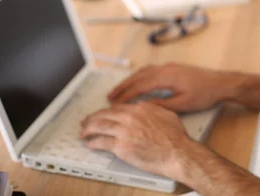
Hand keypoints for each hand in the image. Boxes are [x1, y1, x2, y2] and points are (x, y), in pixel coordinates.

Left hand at [80, 102, 197, 179]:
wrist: (177, 152)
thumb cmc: (175, 137)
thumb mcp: (166, 114)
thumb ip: (153, 109)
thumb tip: (146, 108)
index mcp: (141, 108)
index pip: (117, 107)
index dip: (107, 111)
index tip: (102, 114)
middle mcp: (130, 117)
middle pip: (104, 114)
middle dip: (92, 118)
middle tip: (86, 121)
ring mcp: (124, 131)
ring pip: (99, 126)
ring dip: (88, 129)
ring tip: (83, 132)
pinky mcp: (121, 146)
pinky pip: (101, 142)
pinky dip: (93, 142)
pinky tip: (90, 143)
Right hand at [108, 63, 234, 112]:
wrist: (221, 83)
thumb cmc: (205, 94)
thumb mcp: (182, 104)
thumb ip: (161, 105)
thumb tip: (144, 107)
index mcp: (167, 77)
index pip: (140, 85)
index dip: (126, 95)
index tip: (115, 103)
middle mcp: (166, 68)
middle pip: (138, 76)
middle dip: (123, 86)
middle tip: (110, 97)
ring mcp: (170, 67)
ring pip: (144, 72)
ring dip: (130, 80)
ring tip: (119, 91)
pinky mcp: (174, 68)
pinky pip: (151, 70)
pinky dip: (140, 76)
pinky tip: (137, 82)